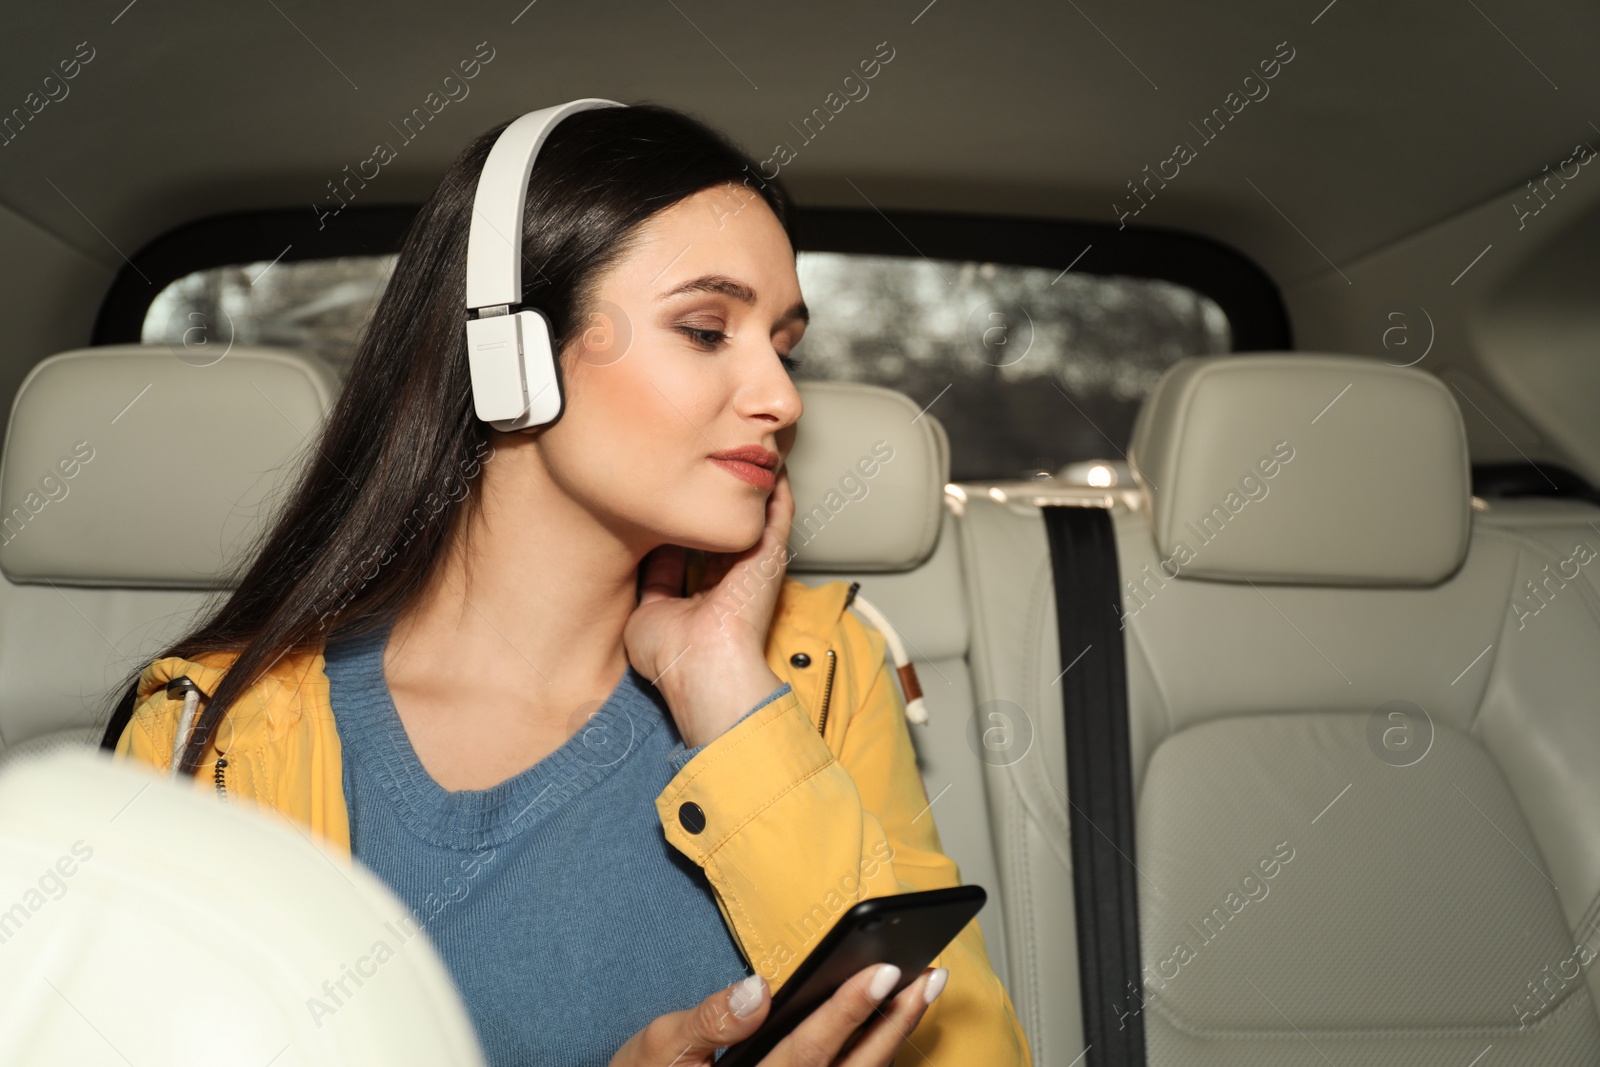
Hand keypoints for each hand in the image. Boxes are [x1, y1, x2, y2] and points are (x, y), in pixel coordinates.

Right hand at [607, 962, 947, 1066]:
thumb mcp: (659, 1048)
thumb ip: (709, 1020)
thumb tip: (759, 989)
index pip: (809, 1051)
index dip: (850, 1011)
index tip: (886, 972)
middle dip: (894, 1024)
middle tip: (930, 976)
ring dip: (894, 1040)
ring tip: (923, 991)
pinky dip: (874, 1058)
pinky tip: (892, 1025)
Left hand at [624, 468, 796, 747]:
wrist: (702, 665)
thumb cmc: (673, 655)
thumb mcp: (646, 614)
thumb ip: (652, 583)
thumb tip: (648, 553)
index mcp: (704, 598)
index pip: (694, 551)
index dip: (682, 525)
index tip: (667, 499)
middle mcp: (730, 580)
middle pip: (722, 532)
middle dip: (713, 503)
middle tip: (701, 465)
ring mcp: (752, 568)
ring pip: (751, 519)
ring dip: (746, 490)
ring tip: (738, 451)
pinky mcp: (770, 555)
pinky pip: (778, 514)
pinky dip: (776, 491)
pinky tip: (770, 464)